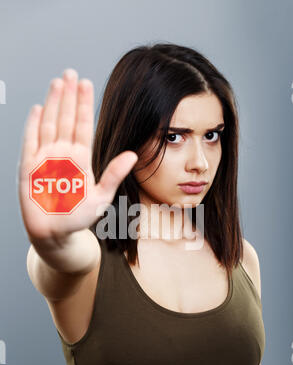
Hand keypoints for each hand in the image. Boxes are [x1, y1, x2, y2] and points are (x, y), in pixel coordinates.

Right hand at [17, 68, 137, 242]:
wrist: (56, 234)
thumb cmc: (79, 218)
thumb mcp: (101, 196)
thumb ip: (114, 174)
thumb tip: (133, 154)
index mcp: (81, 158)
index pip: (83, 124)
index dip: (84, 104)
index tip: (86, 82)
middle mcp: (63, 154)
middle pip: (66, 118)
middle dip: (68, 96)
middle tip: (70, 72)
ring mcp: (45, 158)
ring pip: (49, 124)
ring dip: (53, 103)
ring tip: (57, 83)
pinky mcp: (29, 167)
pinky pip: (30, 141)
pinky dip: (33, 125)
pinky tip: (38, 108)